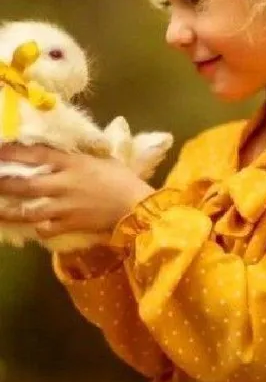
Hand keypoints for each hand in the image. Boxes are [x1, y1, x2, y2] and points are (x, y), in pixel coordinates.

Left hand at [0, 144, 154, 238]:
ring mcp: (66, 206)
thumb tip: (63, 156)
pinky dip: (39, 228)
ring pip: (30, 210)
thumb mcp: (101, 160)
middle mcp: (64, 183)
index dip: (14, 153)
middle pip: (26, 184)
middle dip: (4, 183)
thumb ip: (79, 159)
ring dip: (10, 211)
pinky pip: (47, 228)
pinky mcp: (71, 224)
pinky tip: (34, 227)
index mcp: (72, 163)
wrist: (137, 206)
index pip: (37, 154)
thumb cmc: (123, 179)